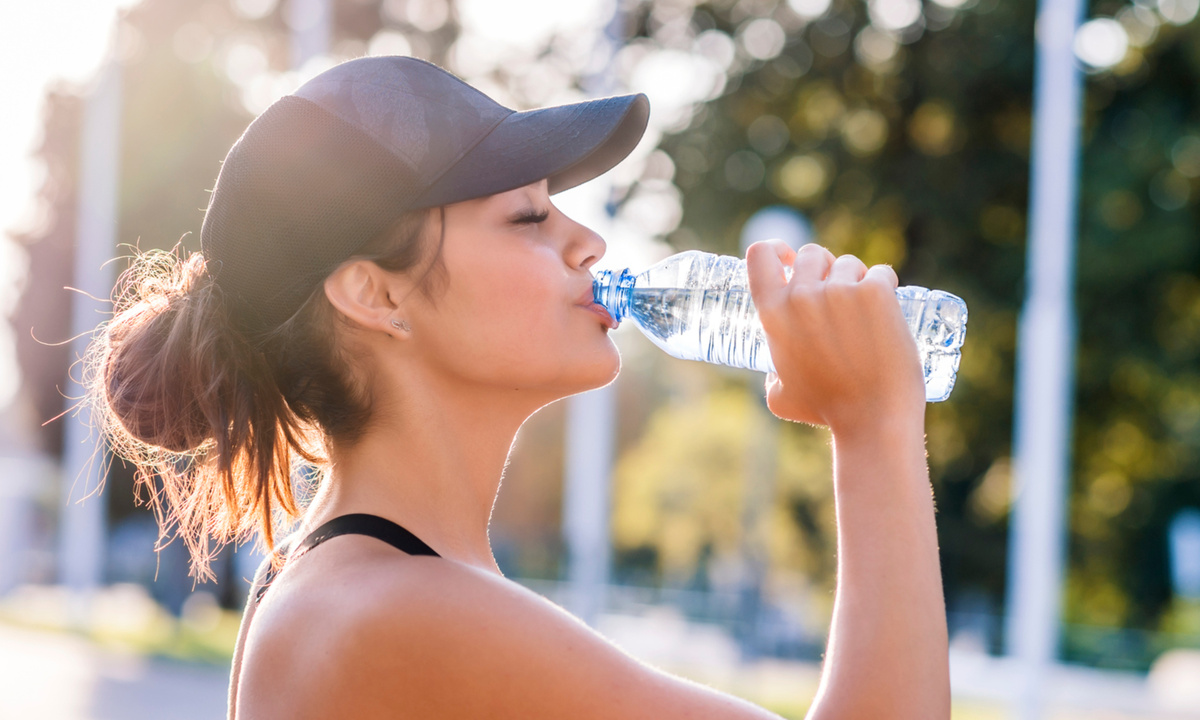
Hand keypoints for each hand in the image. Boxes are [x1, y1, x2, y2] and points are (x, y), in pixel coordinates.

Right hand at [746, 241, 924, 431]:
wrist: (873, 418)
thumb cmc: (827, 411)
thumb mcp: (780, 396)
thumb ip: (772, 375)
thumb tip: (775, 372)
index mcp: (773, 313)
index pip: (760, 254)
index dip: (776, 250)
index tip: (788, 259)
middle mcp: (802, 295)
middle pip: (811, 254)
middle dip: (824, 269)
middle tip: (840, 297)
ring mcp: (840, 291)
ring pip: (849, 263)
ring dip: (857, 279)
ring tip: (866, 314)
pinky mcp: (876, 292)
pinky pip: (881, 272)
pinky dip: (885, 285)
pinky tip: (889, 308)